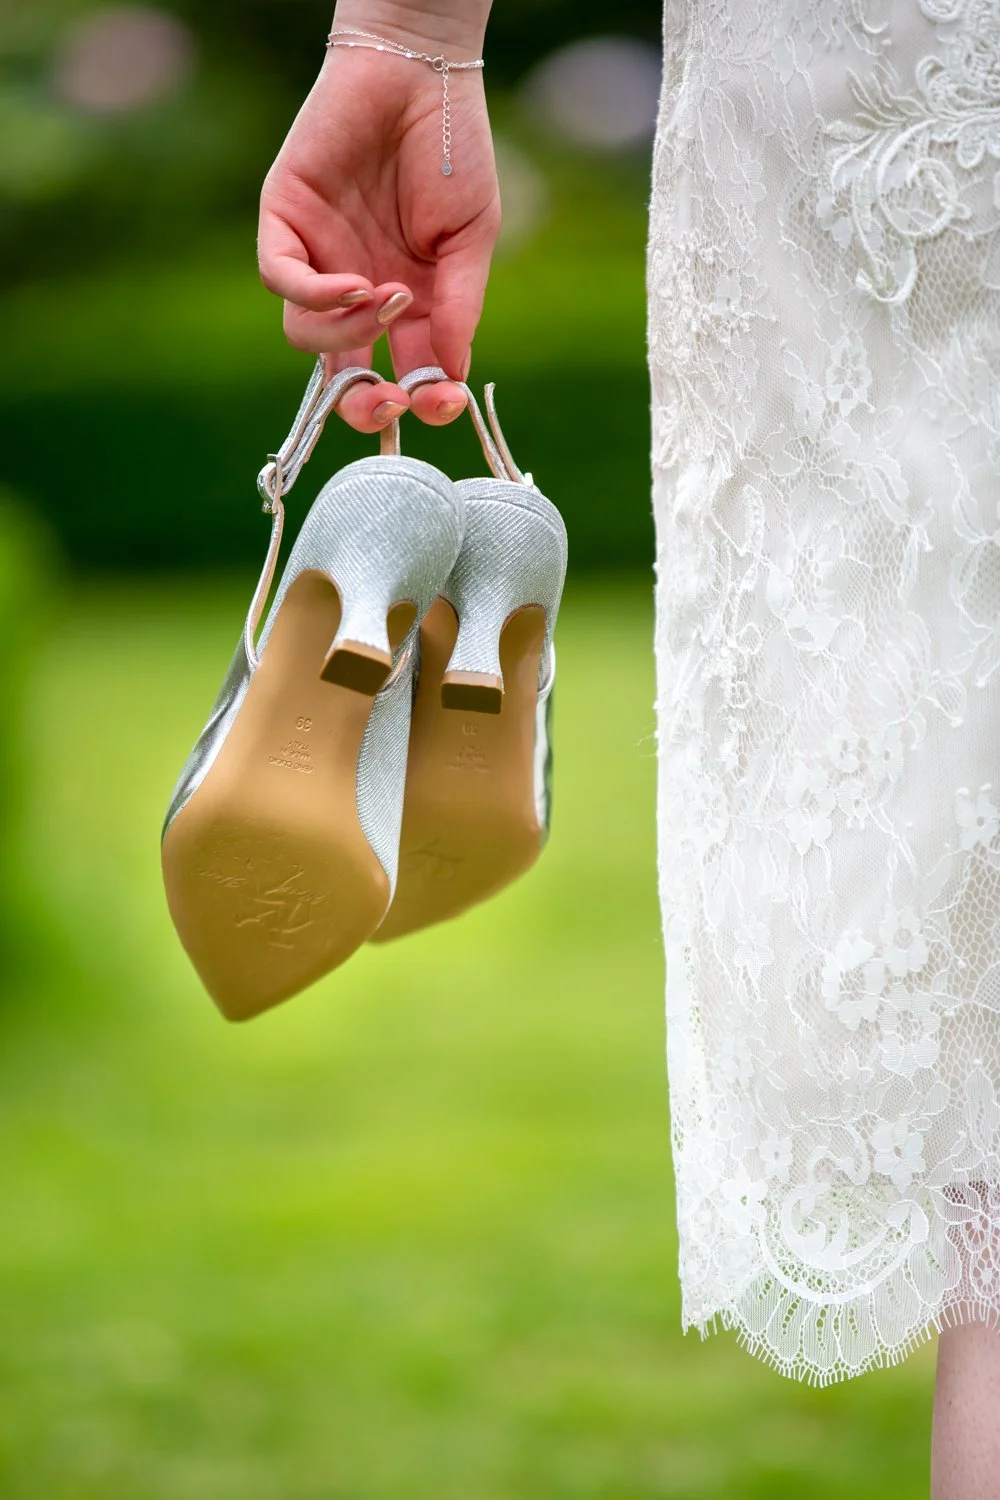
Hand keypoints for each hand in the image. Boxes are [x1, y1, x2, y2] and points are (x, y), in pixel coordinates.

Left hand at [258, 42, 500, 432]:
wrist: (419, 70)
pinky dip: (317, 297)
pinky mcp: (286, 221)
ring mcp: (319, 259)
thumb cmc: (453, 147)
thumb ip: (460, 306)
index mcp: (409, 302)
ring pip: (307, 339)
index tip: (443, 401)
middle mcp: (359, 291)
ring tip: (389, 297)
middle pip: (343, 378)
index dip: (422, 401)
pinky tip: (356, 285)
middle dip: (365, 406)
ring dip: (349, 335)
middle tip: (390, 401)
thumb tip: (451, 373)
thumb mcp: (472, 237)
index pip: (406, 374)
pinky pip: (283, 282)